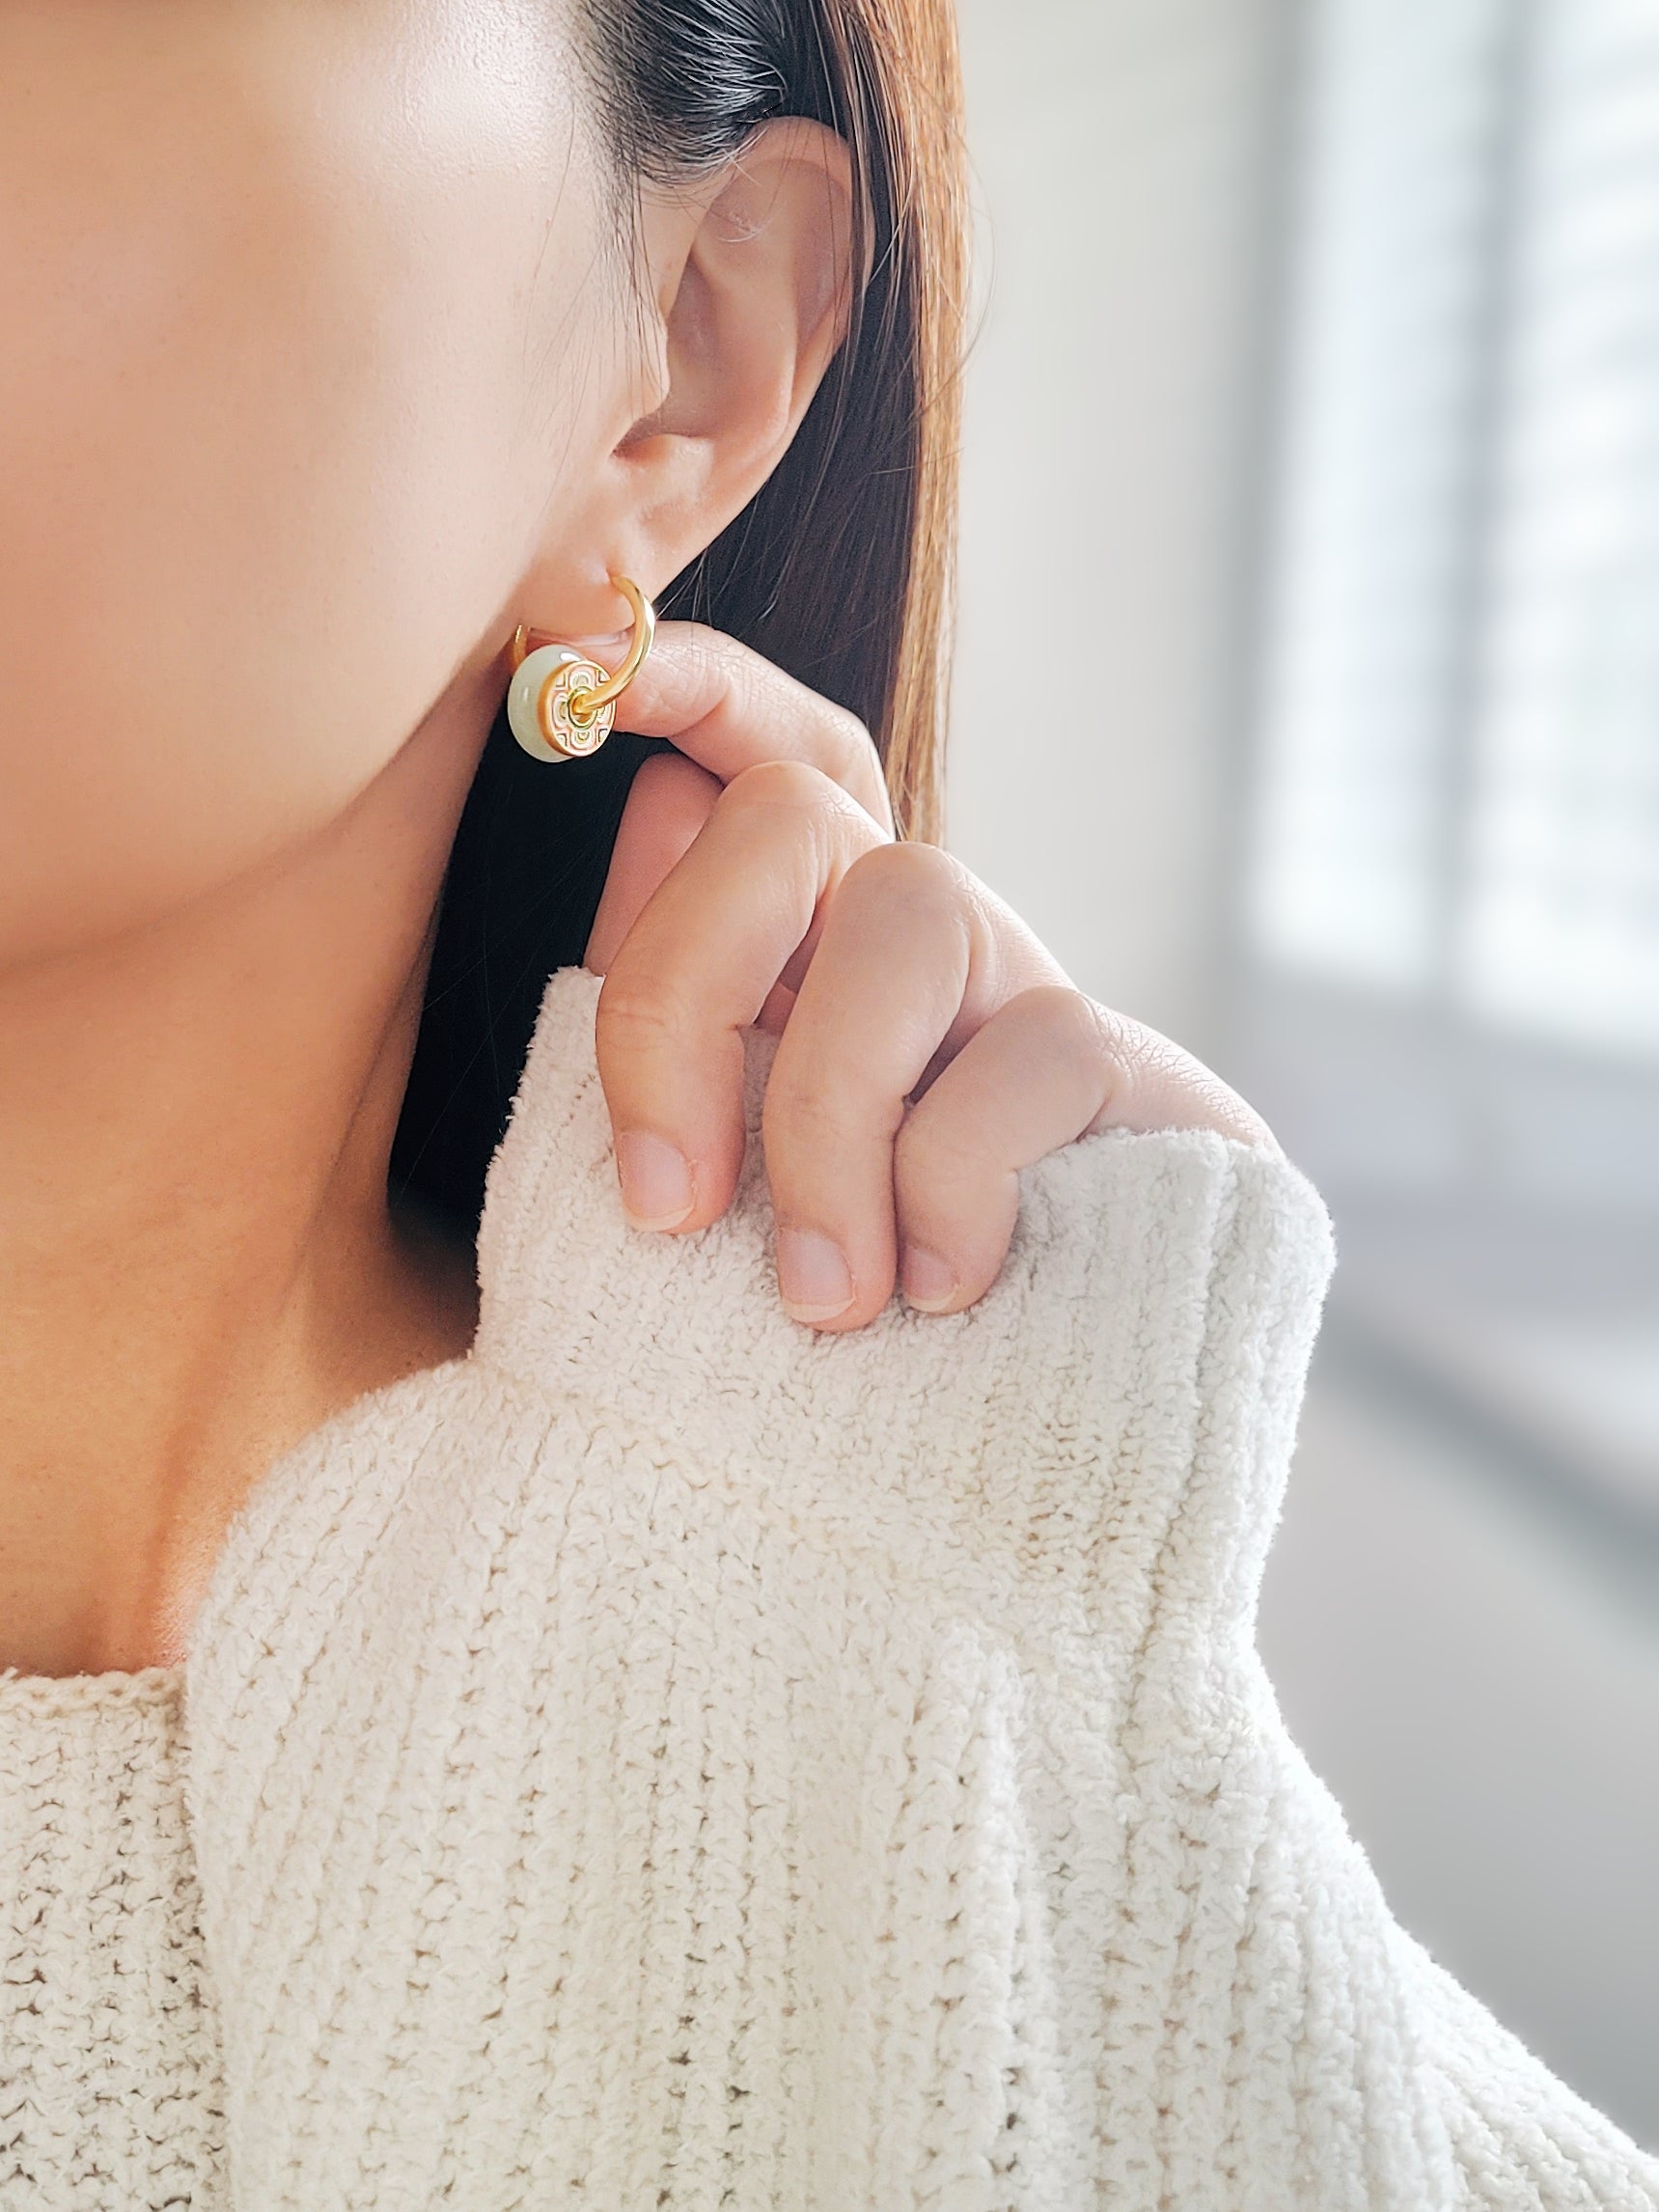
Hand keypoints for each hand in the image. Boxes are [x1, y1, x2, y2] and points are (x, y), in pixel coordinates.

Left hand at [582, 624, 1277, 1330]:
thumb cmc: (850, 1310)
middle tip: (665, 1210)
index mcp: (797, 956)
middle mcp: (906, 937)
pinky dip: (954, 1184)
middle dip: (683, 994)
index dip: (684, 686)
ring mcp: (1022, 986)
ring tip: (818, 1301)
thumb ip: (681, 1023)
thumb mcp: (730, 1175)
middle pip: (788, 812)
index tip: (560, 661)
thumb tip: (646, 810)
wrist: (1041, 1426)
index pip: (759, 755)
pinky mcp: (1132, 1067)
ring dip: (828, 1121)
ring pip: (910, 904)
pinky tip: (941, 1296)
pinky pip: (1034, 1048)